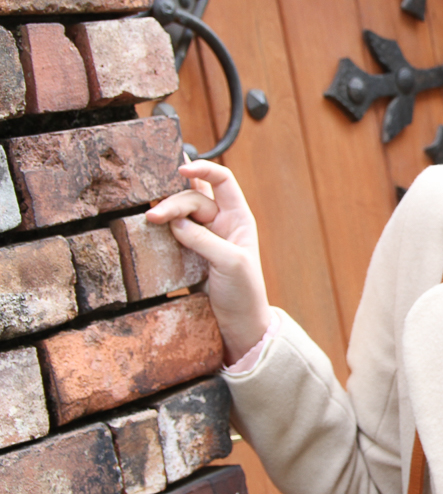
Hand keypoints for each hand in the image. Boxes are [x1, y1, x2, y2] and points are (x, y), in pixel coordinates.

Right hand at [146, 161, 271, 362]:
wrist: (238, 324)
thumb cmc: (244, 293)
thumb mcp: (229, 263)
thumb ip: (204, 239)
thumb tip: (174, 221)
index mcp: (238, 218)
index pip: (222, 181)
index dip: (203, 169)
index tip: (180, 170)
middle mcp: (221, 223)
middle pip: (193, 198)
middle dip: (174, 203)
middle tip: (153, 218)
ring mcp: (203, 238)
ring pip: (179, 213)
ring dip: (165, 212)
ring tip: (149, 220)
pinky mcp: (187, 254)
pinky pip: (170, 233)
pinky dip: (160, 227)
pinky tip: (148, 224)